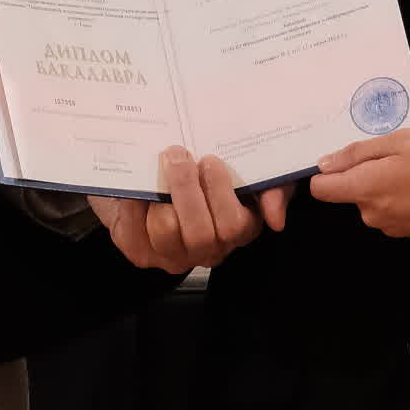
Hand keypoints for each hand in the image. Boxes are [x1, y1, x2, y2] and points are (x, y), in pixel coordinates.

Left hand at [89, 148, 287, 273]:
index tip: (210, 160)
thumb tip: (275, 219)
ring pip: (167, 232)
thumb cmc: (206, 171)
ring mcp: (173, 255)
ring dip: (161, 194)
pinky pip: (134, 232)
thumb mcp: (249, 169)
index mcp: (238, 230)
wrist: (155, 174)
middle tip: (178, 154)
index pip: (236, 226)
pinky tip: (137, 184)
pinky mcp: (140, 252)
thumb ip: (271, 188)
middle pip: (200, 233)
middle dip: (186, 189)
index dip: (222, 193)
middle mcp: (208, 250)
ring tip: (161, 163)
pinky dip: (133, 204)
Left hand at [306, 127, 409, 238]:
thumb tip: (325, 165)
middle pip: (351, 194)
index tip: (344, 158)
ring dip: (387, 185)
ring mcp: (394, 227)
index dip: (327, 172)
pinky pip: (394, 211)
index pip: (322, 190)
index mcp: (367, 189)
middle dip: (366, 174)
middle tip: (398, 155)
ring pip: (374, 201)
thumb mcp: (401, 140)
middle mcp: (375, 214)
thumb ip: (358, 153)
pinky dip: (403, 197)